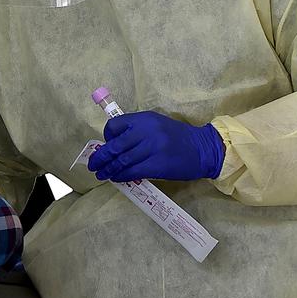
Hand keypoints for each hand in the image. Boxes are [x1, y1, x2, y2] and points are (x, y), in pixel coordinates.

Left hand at [87, 111, 224, 181]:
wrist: (203, 148)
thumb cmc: (178, 137)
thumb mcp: (156, 125)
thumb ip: (136, 131)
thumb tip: (113, 144)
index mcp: (144, 119)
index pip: (115, 125)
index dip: (106, 137)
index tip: (106, 145)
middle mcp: (146, 131)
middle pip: (115, 145)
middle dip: (100, 157)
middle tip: (93, 165)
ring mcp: (152, 148)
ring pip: (121, 160)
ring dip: (108, 169)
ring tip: (101, 174)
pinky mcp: (157, 165)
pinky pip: (132, 172)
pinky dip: (121, 176)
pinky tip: (116, 178)